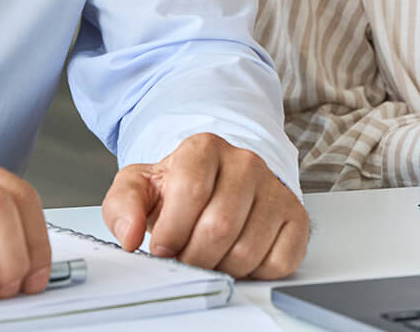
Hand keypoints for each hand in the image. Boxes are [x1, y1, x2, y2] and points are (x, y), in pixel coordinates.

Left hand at [100, 132, 307, 278]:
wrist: (217, 185)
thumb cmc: (178, 189)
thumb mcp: (140, 188)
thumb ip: (123, 206)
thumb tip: (129, 235)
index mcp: (204, 148)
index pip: (191, 192)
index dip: (172, 231)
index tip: (163, 247)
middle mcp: (245, 162)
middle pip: (219, 227)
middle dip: (194, 256)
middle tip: (186, 257)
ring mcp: (274, 189)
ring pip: (247, 250)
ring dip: (221, 267)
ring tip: (209, 257)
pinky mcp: (296, 217)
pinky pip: (278, 261)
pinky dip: (253, 273)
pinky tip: (237, 257)